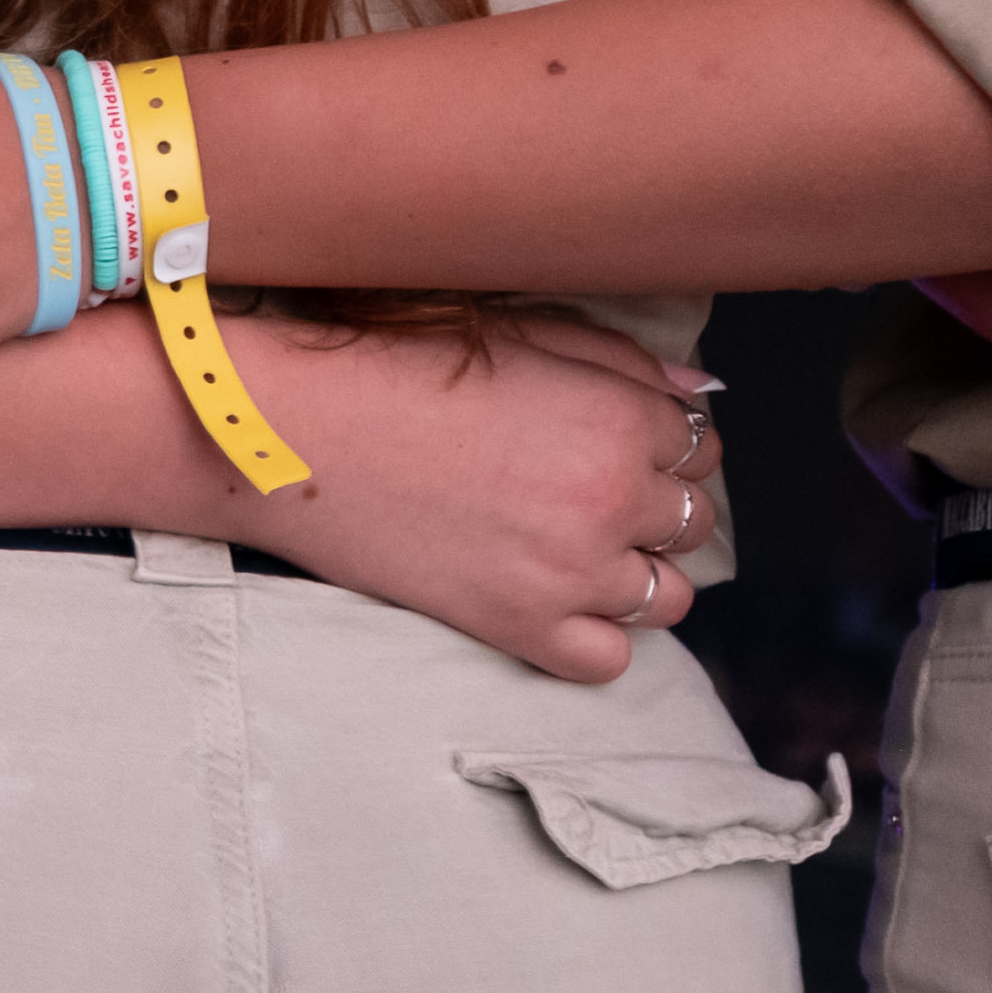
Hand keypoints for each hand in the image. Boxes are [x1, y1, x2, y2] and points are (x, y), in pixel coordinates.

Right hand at [220, 319, 717, 683]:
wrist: (290, 432)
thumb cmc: (394, 366)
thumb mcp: (516, 333)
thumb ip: (620, 361)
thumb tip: (701, 393)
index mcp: (616, 416)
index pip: (697, 445)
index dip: (653, 442)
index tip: (603, 443)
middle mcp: (611, 497)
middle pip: (691, 520)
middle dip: (650, 506)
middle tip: (577, 492)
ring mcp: (570, 572)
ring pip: (668, 595)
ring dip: (634, 573)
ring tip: (569, 548)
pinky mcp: (520, 628)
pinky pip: (610, 659)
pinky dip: (592, 637)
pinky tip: (549, 599)